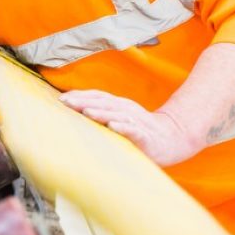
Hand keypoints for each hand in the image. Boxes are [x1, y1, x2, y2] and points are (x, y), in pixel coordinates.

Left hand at [59, 90, 200, 166]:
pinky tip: (113, 127)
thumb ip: (100, 114)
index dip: (80, 95)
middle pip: (103, 102)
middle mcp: (126, 109)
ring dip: (101, 112)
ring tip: (86, 112)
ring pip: (117, 115)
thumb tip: (73, 111)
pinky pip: (134, 130)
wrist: (173, 139)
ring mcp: (137, 122)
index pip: (97, 96)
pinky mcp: (146, 136)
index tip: (61, 98)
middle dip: (83, 101)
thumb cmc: (139, 129)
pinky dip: (123, 127)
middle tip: (65, 102)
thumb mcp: (119, 117)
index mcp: (118, 105)